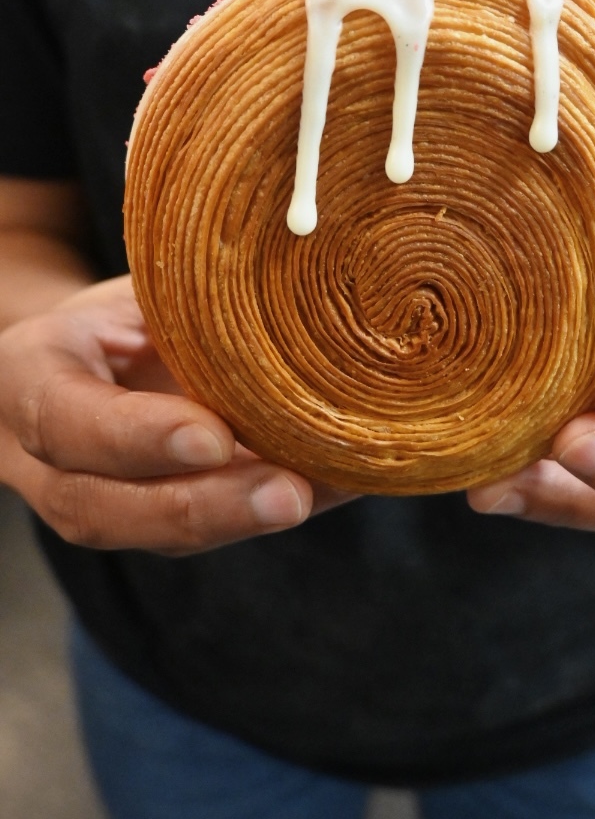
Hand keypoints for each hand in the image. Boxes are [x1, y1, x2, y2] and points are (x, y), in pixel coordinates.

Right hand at [0, 275, 350, 553]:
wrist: (89, 353)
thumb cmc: (117, 310)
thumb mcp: (131, 287)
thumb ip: (180, 302)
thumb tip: (289, 282)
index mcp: (31, 380)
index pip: (66, 421)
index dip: (137, 438)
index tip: (212, 437)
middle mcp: (49, 462)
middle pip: (107, 509)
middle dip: (204, 507)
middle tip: (288, 494)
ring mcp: (98, 502)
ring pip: (157, 536)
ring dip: (244, 521)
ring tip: (320, 495)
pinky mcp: (151, 522)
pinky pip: (207, 532)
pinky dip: (271, 511)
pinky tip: (338, 487)